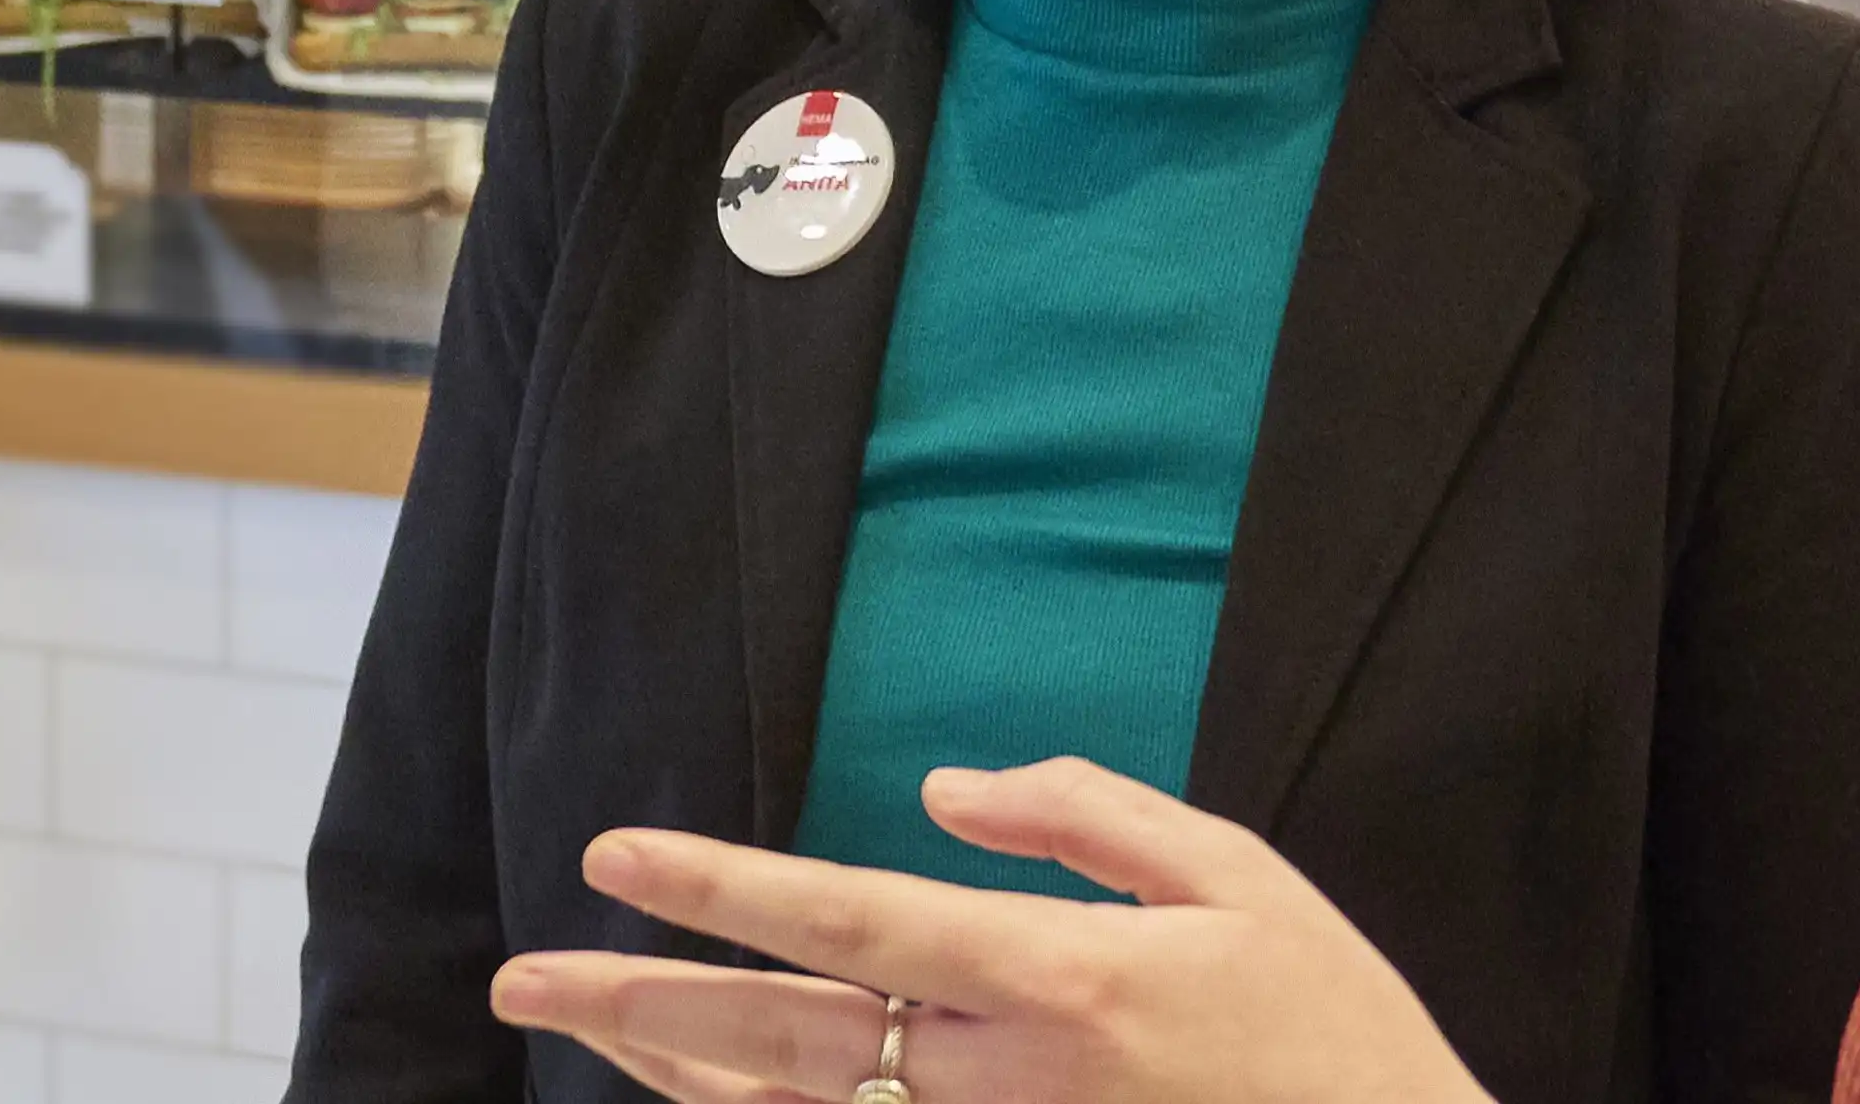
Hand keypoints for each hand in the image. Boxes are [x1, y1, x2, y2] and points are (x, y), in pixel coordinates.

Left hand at [490, 759, 1490, 1103]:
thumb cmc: (1339, 1039)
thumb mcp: (1244, 881)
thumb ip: (1086, 818)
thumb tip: (942, 787)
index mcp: (1061, 985)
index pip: (848, 923)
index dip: (718, 889)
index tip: (612, 853)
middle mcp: (1004, 1089)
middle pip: (779, 1048)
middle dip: (633, 1009)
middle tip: (520, 981)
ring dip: (677, 1089)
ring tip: (586, 1036)